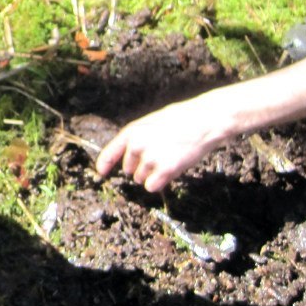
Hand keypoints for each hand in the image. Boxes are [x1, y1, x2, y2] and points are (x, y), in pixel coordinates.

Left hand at [95, 97, 230, 192]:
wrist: (205, 119)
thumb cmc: (181, 120)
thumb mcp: (152, 123)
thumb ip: (138, 139)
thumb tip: (130, 156)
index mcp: (132, 131)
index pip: (110, 153)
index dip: (104, 165)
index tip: (101, 173)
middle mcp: (137, 145)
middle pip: (129, 169)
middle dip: (140, 167)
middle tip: (160, 156)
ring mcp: (150, 158)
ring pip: (141, 179)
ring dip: (152, 175)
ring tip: (169, 158)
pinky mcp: (165, 169)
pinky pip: (152, 186)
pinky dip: (159, 183)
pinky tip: (171, 170)